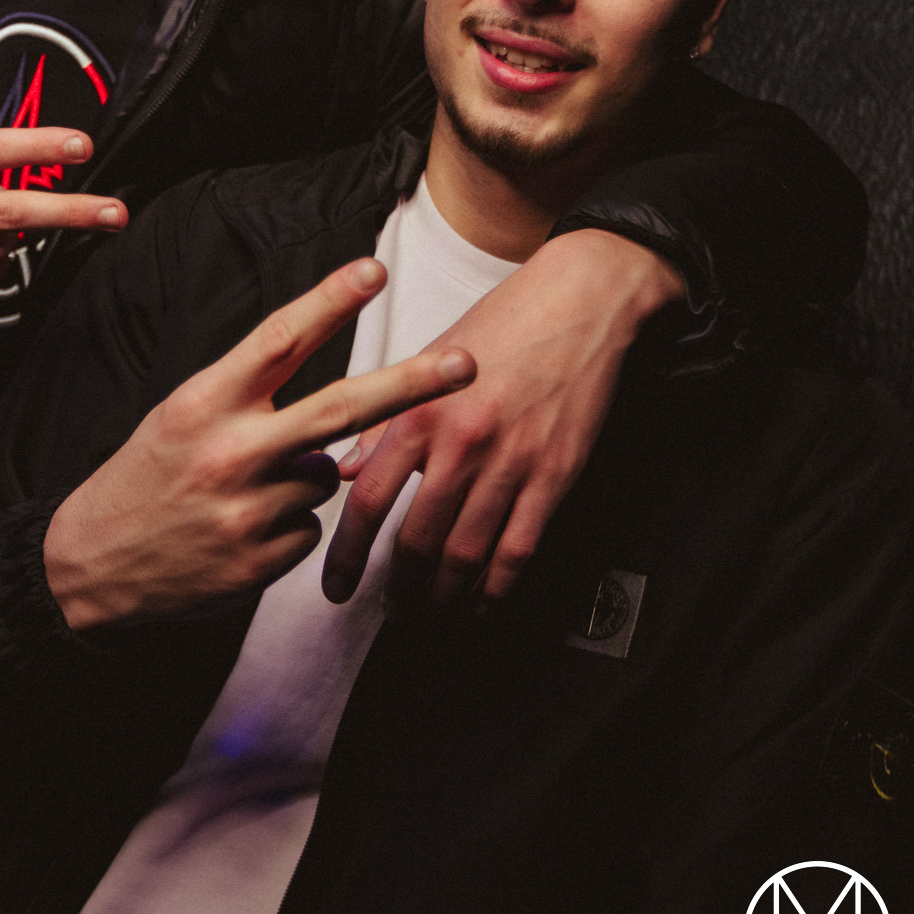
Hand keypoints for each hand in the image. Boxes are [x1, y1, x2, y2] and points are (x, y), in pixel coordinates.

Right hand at [43, 258, 475, 629]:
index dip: (329, 301)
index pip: (277, 339)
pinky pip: (309, 530)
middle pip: (339, 408)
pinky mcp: (259, 562)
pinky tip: (241, 531)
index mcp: (204, 402)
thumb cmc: (145, 477)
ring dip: (303, 479)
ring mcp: (247, 511)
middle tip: (466, 364)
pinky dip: (289, 527)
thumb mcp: (181, 416)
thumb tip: (337, 411)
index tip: (373, 269)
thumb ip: (252, 401)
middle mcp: (229, 451)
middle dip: (411, 383)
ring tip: (243, 493)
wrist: (89, 566)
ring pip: (325, 477)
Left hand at [321, 230, 683, 609]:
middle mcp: (461, 442)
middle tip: (387, 608)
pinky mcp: (554, 474)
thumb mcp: (427, 362)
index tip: (336, 583)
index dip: (348, 553)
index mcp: (420, 411)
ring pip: (466, 553)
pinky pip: (519, 547)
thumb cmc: (501, 325)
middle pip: (416, 539)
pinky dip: (498, 587)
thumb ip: (386, 419)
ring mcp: (511, 462)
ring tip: (428, 612)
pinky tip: (483, 603)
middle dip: (396, 587)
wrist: (577, 301)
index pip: (369, 501)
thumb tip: (350, 470)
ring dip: (442, 595)